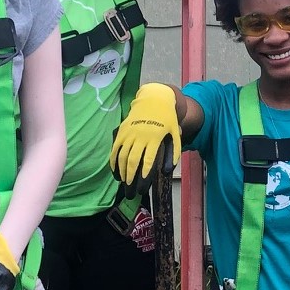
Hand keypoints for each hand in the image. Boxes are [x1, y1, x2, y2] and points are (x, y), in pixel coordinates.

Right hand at [110, 82, 180, 196]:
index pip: (148, 160)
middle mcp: (140, 136)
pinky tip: (115, 171)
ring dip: (121, 171)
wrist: (154, 99)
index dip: (145, 174)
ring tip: (123, 182)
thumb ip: (174, 151)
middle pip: (133, 160)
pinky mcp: (122, 130)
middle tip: (130, 190)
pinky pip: (115, 148)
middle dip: (131, 177)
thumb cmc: (167, 118)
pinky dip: (113, 160)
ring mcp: (129, 133)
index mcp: (155, 137)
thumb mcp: (175, 133)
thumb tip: (167, 171)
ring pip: (122, 155)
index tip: (142, 186)